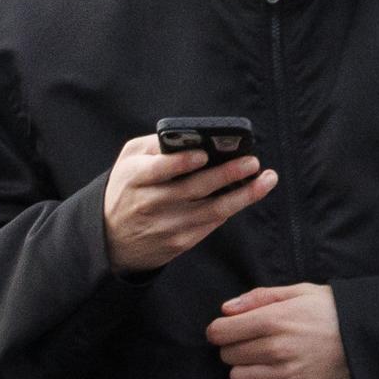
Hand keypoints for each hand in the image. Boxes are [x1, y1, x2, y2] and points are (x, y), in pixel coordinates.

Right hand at [102, 135, 276, 275]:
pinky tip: (248, 194)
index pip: (159, 170)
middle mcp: (150, 203)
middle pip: (194, 188)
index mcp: (134, 179)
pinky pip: (213, 223)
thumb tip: (191, 136)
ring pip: (213, 210)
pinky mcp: (180, 241)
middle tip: (251, 161)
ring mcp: (167, 225)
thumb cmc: (126, 189)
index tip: (204, 154)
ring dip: (245, 194)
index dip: (181, 162)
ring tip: (266, 179)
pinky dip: (233, 207)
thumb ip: (154, 147)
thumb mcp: (128, 162)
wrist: (112, 238)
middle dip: (226, 174)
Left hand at [206, 283, 350, 378]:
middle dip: (233, 349)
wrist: (374, 339)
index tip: (230, 329)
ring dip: (244, 372)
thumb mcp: (299, 292)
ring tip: (260, 363)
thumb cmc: (334, 311)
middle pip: (227, 355)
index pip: (219, 332)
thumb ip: (259, 297)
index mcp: (274, 320)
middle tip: (252, 344)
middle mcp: (277, 349)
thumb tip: (225, 309)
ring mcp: (287, 375)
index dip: (220, 330)